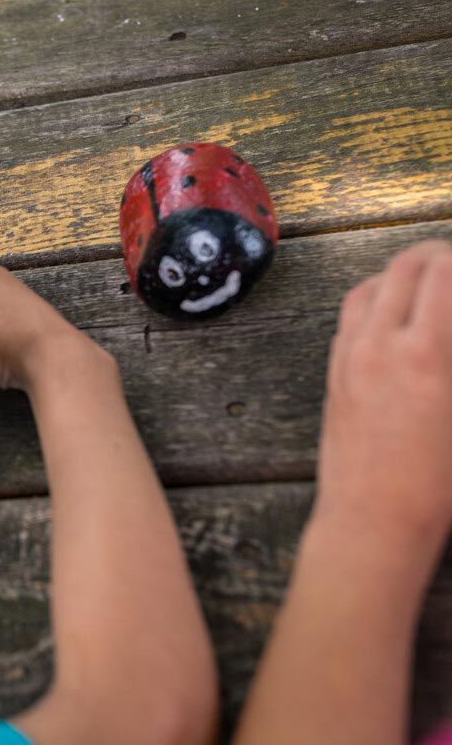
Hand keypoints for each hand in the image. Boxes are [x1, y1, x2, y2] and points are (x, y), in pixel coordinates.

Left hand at [315, 239, 451, 551]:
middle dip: (440, 255)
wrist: (373, 518)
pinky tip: (399, 312)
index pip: (446, 272)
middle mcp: (380, 344)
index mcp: (426, 352)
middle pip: (406, 266)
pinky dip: (376, 298)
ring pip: (371, 285)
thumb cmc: (439, 480)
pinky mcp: (334, 372)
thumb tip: (448, 319)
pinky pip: (350, 316)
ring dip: (404, 272)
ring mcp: (350, 356)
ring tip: (434, 280)